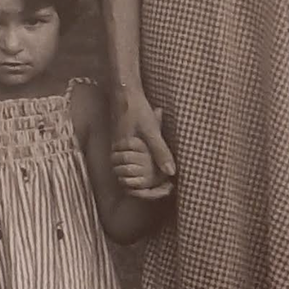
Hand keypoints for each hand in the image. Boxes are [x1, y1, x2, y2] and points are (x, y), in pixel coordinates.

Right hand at [111, 84, 174, 198]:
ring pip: (132, 178)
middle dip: (151, 191)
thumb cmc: (137, 110)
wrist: (125, 93)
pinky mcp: (122, 149)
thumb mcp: (152, 131)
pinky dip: (145, 171)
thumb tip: (171, 173)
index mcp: (122, 157)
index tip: (167, 189)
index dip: (151, 194)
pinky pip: (132, 167)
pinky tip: (158, 167)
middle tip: (170, 187)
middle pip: (132, 187)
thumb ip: (161, 152)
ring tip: (166, 181)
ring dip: (148, 182)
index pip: (133, 188)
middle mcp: (117, 159)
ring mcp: (118, 154)